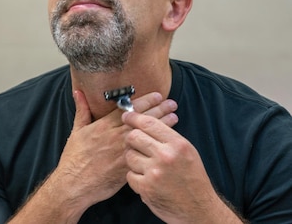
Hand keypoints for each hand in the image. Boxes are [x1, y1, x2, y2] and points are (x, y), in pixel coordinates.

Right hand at [46, 92, 178, 218]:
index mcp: (103, 126)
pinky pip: (145, 154)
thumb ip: (81, 110)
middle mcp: (115, 137)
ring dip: (162, 125)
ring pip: (147, 135)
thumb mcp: (76, 131)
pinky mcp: (127, 167)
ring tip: (174, 117)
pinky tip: (166, 141)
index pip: (128, 109)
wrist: (75, 183)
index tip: (157, 95)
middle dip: (158, 109)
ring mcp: (122, 152)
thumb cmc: (74, 158)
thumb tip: (78, 93)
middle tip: (172, 103)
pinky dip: (157, 145)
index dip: (145, 101)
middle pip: (141, 120)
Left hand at [122, 112, 243, 223]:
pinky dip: (135, 177)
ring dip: (133, 159)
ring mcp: (154, 172)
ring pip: (129, 155)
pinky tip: (146, 179)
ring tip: (144, 165)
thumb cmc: (192, 178)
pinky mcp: (146, 187)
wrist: (199, 208)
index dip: (134, 117)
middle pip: (133, 136)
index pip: (149, 123)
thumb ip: (166, 136)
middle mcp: (166, 156)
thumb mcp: (186, 151)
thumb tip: (142, 121)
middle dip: (131, 139)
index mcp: (178, 144)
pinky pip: (129, 174)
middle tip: (135, 144)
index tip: (127, 116)